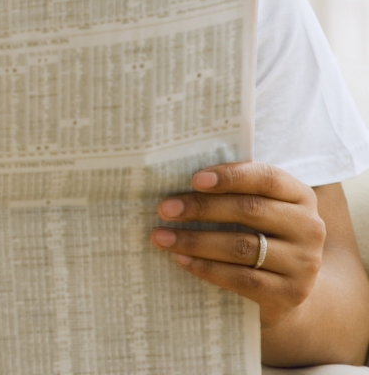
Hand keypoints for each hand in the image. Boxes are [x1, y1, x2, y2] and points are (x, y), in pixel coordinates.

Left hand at [151, 161, 324, 326]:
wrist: (289, 290)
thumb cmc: (261, 237)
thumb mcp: (258, 212)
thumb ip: (233, 193)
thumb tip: (178, 182)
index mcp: (300, 197)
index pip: (267, 178)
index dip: (231, 176)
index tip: (194, 180)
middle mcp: (309, 228)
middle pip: (249, 210)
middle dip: (201, 208)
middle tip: (164, 209)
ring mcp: (303, 263)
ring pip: (241, 246)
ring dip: (195, 240)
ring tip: (161, 237)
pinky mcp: (289, 294)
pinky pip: (241, 278)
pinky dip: (207, 268)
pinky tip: (181, 260)